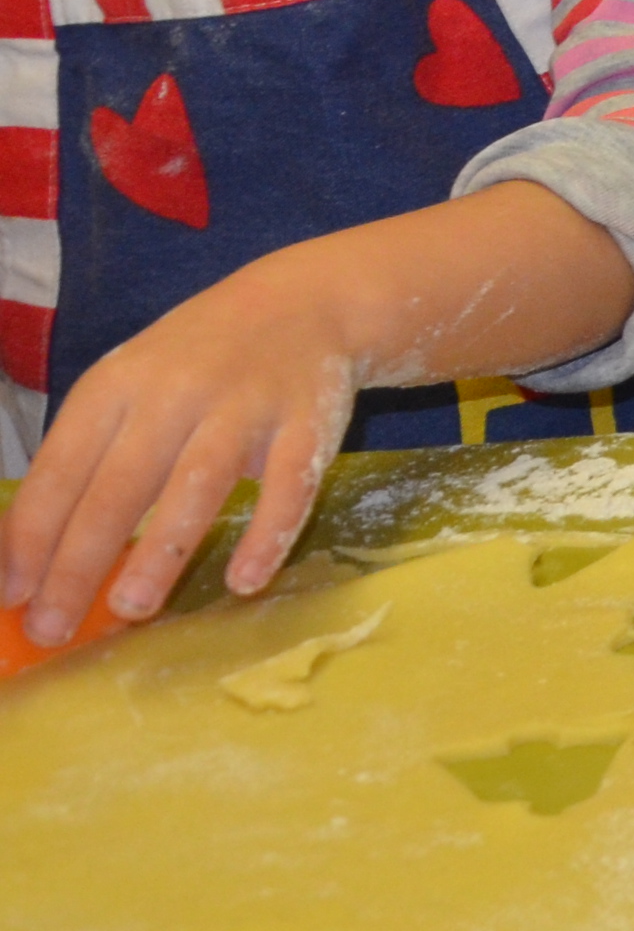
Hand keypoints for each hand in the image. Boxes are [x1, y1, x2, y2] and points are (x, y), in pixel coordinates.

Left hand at [0, 246, 368, 651]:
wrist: (304, 302)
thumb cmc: (194, 362)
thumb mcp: (129, 387)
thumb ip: (88, 458)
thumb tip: (31, 556)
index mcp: (116, 387)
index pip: (60, 470)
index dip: (30, 536)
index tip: (10, 597)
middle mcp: (175, 393)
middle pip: (119, 485)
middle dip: (79, 562)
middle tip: (52, 628)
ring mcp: (245, 406)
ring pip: (197, 484)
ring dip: (161, 551)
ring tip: (131, 609)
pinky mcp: (308, 422)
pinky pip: (290, 485)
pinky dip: (268, 534)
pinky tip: (245, 581)